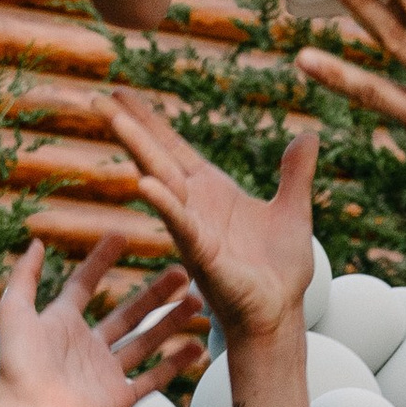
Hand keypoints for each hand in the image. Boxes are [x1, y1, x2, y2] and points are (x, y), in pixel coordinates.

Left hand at [0, 236, 203, 406]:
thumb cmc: (18, 367)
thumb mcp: (14, 311)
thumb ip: (24, 276)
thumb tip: (38, 243)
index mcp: (62, 325)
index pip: (84, 285)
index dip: (100, 261)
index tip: (121, 236)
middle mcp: (86, 347)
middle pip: (128, 314)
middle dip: (155, 293)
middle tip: (181, 273)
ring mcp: (105, 372)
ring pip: (146, 341)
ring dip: (171, 321)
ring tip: (196, 301)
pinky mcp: (119, 396)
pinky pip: (153, 377)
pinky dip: (175, 363)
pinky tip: (195, 346)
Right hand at [108, 99, 318, 346]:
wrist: (281, 314)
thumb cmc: (280, 270)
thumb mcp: (293, 210)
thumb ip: (295, 173)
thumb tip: (308, 135)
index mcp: (211, 191)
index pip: (173, 146)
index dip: (149, 119)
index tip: (121, 92)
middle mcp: (195, 205)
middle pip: (156, 156)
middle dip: (128, 126)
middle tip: (97, 98)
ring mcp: (194, 229)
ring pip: (161, 182)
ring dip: (138, 151)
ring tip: (115, 120)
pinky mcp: (204, 255)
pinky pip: (181, 224)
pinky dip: (164, 203)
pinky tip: (145, 183)